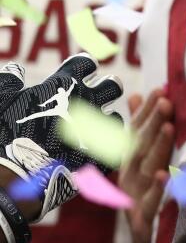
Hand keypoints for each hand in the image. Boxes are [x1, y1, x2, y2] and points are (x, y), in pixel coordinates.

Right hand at [0, 55, 123, 223]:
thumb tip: (16, 70)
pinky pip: (116, 148)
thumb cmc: (1, 135)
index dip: (82, 68)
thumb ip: (9, 81)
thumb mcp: (0, 101)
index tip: (79, 74)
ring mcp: (96, 130)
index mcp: (64, 86)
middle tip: (96, 96)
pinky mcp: (100, 156)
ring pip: (115, 118)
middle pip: (112, 86)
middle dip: (106, 88)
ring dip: (104, 122)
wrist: (10, 177)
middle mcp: (86, 103)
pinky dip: (106, 148)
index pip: (86, 64)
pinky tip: (94, 151)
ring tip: (92, 130)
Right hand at [118, 88, 173, 242]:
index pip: (136, 133)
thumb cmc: (147, 201)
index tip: (160, 90)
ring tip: (168, 126)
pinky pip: (149, 204)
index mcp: (129, 166)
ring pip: (144, 170)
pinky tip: (165, 175)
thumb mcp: (142, 164)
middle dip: (150, 123)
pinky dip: (157, 189)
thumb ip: (138, 131)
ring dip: (156, 147)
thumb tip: (135, 96)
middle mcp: (128, 180)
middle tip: (164, 100)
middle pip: (138, 147)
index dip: (146, 112)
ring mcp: (134, 200)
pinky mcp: (143, 222)